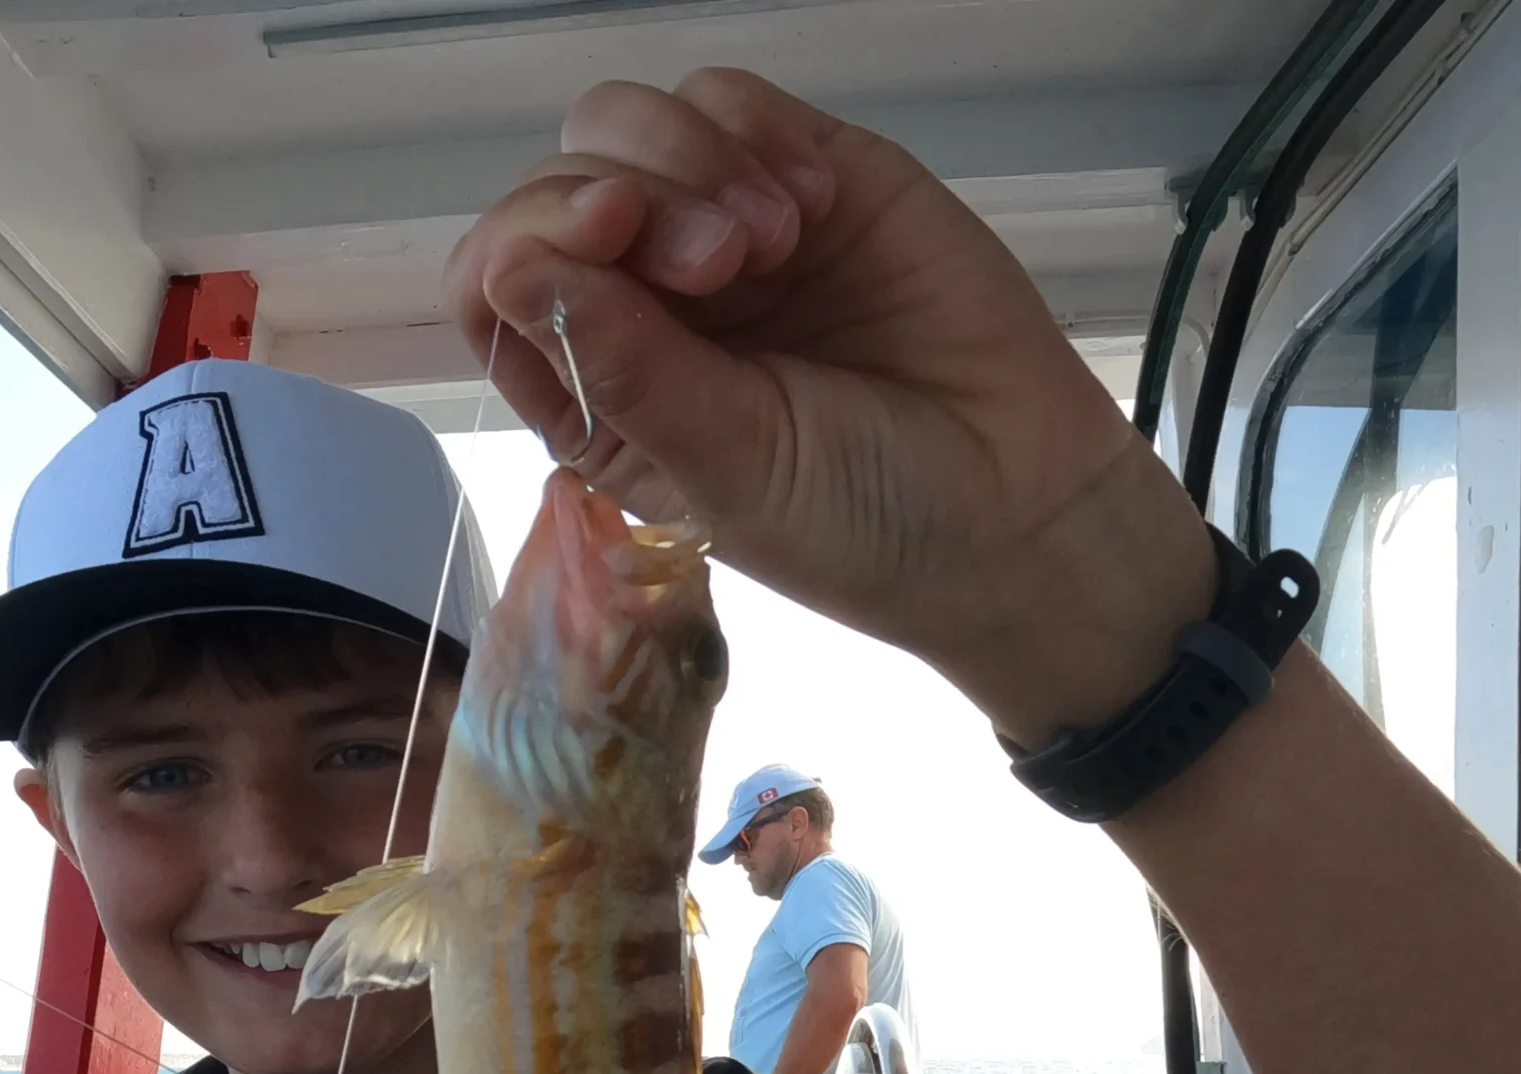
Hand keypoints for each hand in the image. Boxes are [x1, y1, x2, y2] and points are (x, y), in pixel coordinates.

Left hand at [446, 69, 1216, 743]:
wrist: (1023, 505)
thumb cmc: (865, 522)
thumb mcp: (729, 468)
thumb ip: (623, 365)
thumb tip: (512, 264)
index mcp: (598, 395)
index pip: (497, 286)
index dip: (528, 238)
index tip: (608, 233)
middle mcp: (642, 309)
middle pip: (556, 190)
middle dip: (625, 200)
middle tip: (723, 262)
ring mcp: (720, 238)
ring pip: (629, 128)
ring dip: (687, 161)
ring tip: (777, 240)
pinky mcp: (805, 178)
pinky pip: (729, 103)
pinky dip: (754, 133)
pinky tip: (813, 207)